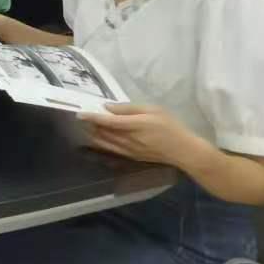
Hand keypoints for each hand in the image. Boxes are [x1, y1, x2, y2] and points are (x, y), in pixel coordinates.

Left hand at [78, 104, 210, 169]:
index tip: (79, 113)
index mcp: (133, 125)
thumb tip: (108, 107)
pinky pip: (111, 150)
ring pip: (105, 142)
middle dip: (90, 125)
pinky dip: (101, 144)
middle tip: (81, 117)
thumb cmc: (170, 126)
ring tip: (86, 127)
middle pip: (102, 133)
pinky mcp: (132, 156)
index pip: (107, 122)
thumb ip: (129, 108)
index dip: (91, 118)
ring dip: (93, 135)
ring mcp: (129, 150)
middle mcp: (128, 139)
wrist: (183, 151)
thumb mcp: (152, 110)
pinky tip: (97, 139)